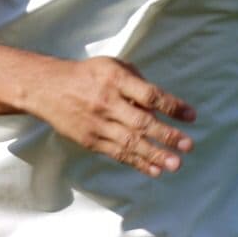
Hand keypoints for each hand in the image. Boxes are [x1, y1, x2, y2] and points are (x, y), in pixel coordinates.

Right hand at [29, 57, 195, 176]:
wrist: (46, 88)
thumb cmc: (86, 75)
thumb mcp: (111, 66)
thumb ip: (137, 82)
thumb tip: (162, 107)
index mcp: (115, 79)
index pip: (150, 95)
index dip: (172, 106)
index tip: (191, 116)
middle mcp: (107, 101)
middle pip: (141, 122)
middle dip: (167, 135)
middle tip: (188, 145)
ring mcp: (97, 123)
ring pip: (130, 142)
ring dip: (155, 154)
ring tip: (175, 164)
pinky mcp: (90, 139)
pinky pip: (117, 153)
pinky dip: (136, 163)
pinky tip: (154, 170)